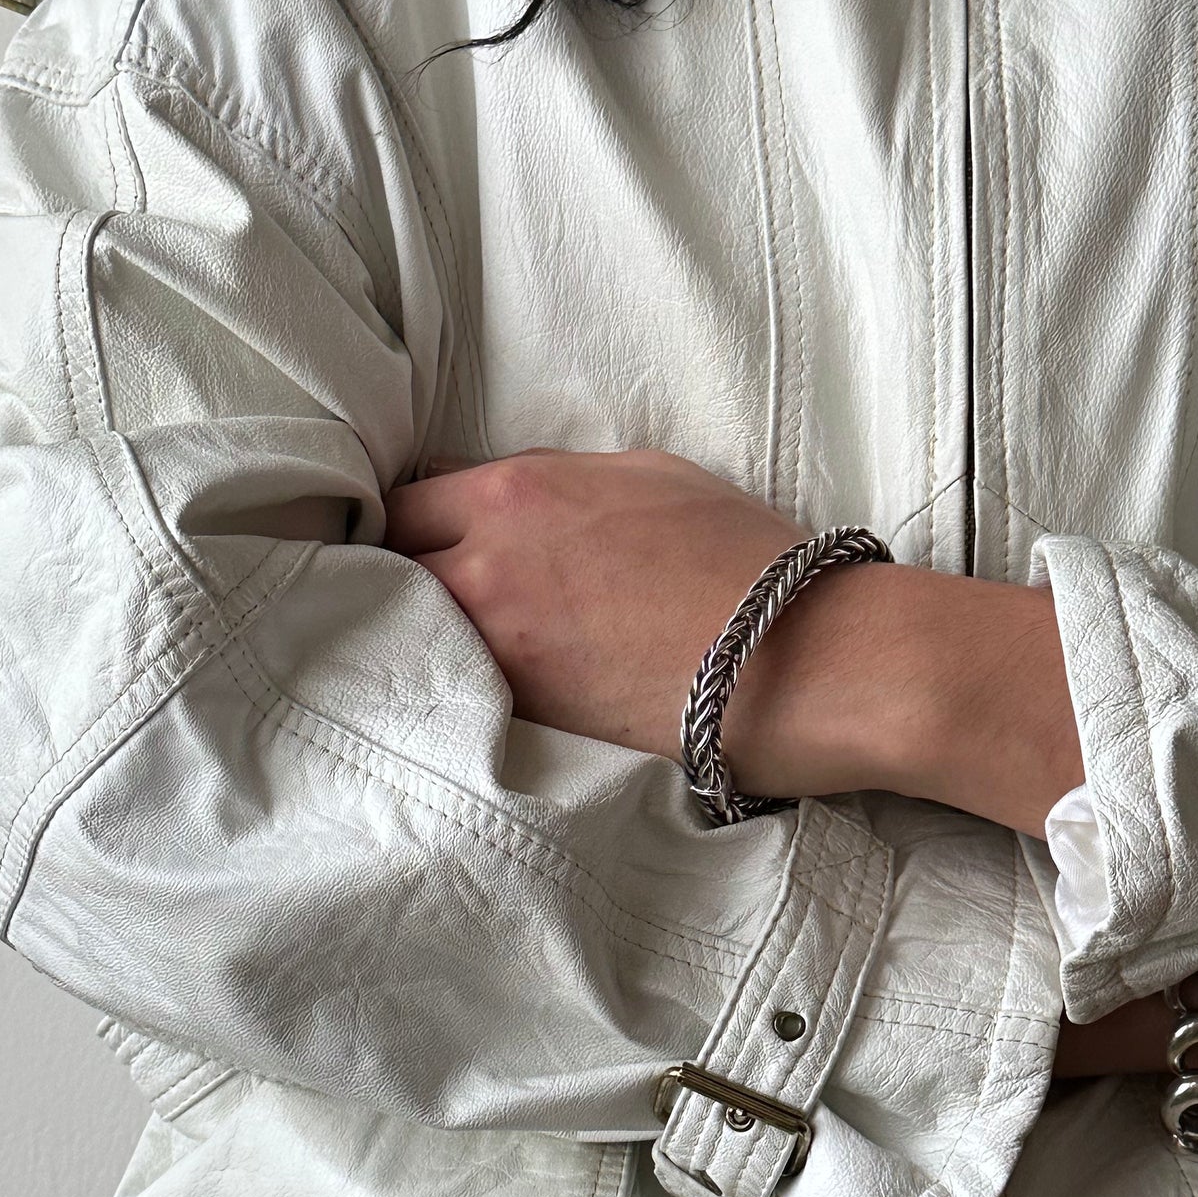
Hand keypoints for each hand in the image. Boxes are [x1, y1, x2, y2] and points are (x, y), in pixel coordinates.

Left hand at [384, 445, 1083, 821]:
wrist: (809, 658)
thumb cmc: (745, 561)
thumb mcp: (646, 477)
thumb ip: (558, 485)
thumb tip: (511, 503)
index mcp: (515, 492)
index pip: (403, 503)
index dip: (415, 530)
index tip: (428, 553)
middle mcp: (487, 564)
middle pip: (388, 573)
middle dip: (402, 585)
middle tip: (432, 610)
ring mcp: (499, 648)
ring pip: (414, 641)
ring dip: (425, 645)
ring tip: (454, 661)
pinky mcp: (527, 719)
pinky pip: (462, 699)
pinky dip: (464, 697)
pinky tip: (489, 703)